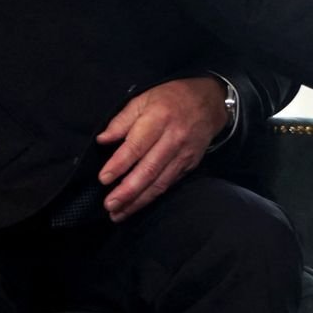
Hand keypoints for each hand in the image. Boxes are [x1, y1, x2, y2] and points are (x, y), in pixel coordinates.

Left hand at [96, 76, 229, 221]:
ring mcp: (184, 153)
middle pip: (149, 169)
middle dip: (128, 191)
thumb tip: (102, 140)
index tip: (103, 178)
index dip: (119, 164)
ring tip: (118, 213)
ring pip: (160, 182)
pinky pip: (170, 183)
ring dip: (139, 200)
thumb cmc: (171, 98)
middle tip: (109, 205)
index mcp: (159, 118)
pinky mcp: (190, 164)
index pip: (137, 146)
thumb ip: (122, 120)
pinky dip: (153, 196)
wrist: (210, 102)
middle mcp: (173, 138)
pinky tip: (138, 204)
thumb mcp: (143, 99)